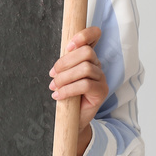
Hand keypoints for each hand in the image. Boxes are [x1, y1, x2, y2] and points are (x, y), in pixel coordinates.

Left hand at [49, 25, 107, 144]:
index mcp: (88, 57)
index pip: (94, 35)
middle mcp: (97, 65)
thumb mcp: (63, 76)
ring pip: (85, 69)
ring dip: (64, 77)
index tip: (68, 46)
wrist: (73, 120)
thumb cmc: (67, 95)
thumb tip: (58, 62)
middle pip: (87, 52)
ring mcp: (101, 78)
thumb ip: (65, 64)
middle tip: (52, 74)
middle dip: (65, 62)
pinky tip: (58, 96)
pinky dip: (68, 89)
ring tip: (53, 86)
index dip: (84, 35)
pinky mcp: (102, 91)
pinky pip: (85, 85)